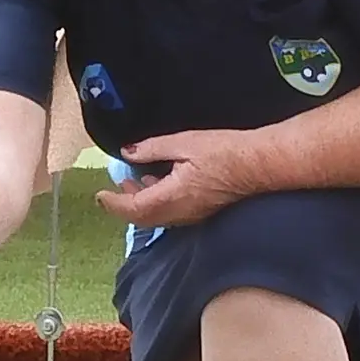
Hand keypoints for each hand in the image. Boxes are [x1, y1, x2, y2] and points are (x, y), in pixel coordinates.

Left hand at [97, 132, 260, 229]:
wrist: (259, 164)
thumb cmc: (225, 151)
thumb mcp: (184, 142)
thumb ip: (152, 148)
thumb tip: (128, 152)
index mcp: (172, 196)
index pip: (133, 209)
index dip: (113, 204)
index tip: (100, 195)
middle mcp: (180, 212)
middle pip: (142, 218)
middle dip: (124, 205)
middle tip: (114, 188)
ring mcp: (191, 215)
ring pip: (156, 217)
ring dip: (140, 203)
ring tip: (133, 182)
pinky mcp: (201, 211)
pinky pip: (170, 214)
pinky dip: (156, 202)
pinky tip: (158, 183)